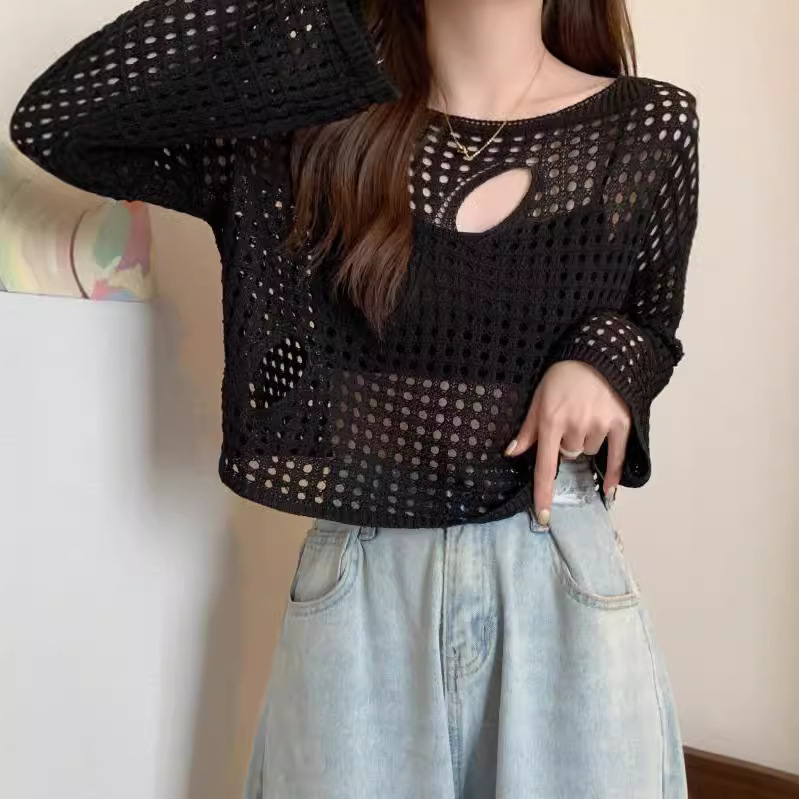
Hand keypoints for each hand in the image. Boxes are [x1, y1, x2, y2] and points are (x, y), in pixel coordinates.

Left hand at [504, 361, 630, 524]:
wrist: (597, 354)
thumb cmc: (561, 377)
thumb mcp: (538, 399)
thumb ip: (527, 430)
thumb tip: (511, 454)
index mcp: (551, 421)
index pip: (545, 466)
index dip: (543, 493)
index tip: (543, 517)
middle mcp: (575, 426)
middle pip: (569, 455)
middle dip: (567, 445)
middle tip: (570, 420)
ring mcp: (599, 425)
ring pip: (589, 452)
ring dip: (586, 442)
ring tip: (587, 416)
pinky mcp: (620, 423)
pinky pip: (616, 456)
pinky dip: (613, 473)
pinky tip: (609, 489)